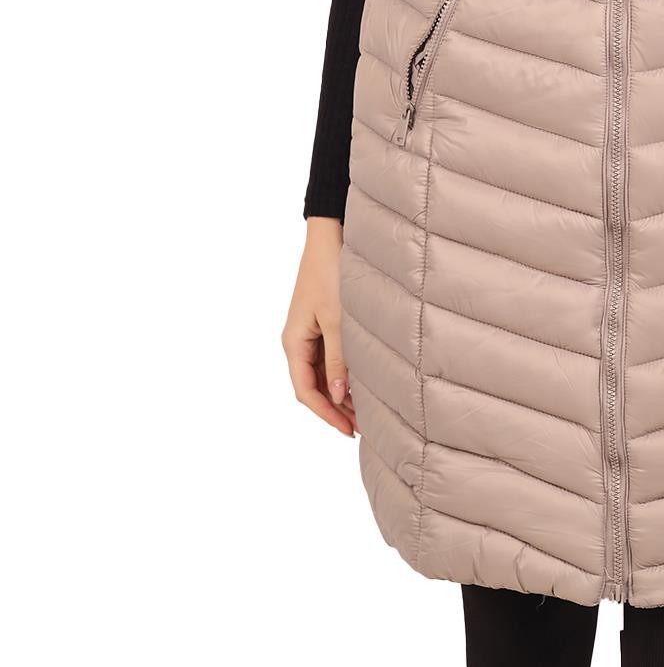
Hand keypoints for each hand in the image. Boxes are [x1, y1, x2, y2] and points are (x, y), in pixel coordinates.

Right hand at [282, 218, 356, 435]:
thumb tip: (340, 396)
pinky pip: (329, 358)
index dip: (326, 414)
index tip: (348, 430)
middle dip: (336, 408)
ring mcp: (309, 333)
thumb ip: (339, 359)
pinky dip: (344, 373)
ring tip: (367, 410)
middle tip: (363, 426)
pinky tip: (363, 383)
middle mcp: (297, 341)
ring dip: (341, 393)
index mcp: (293, 342)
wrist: (330, 236)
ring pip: (322, 374)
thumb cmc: (330, 273)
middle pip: (313, 386)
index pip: (305, 391)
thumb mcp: (337, 320)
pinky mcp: (321, 324)